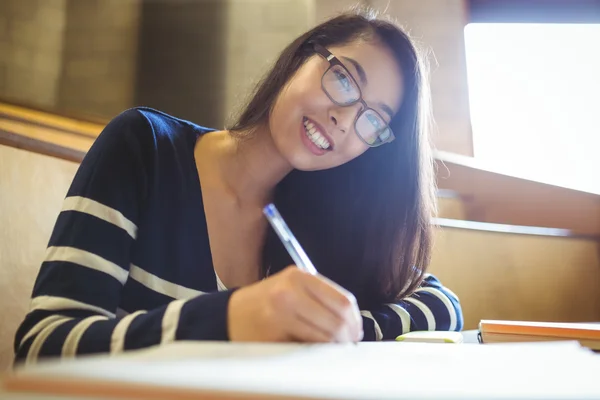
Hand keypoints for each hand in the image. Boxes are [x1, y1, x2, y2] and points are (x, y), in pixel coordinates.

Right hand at [227, 266, 362, 342]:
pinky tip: (316, 350)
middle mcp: (290, 290)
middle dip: (347, 336)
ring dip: (334, 345)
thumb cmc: (266, 303)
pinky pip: (307, 345)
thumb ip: (319, 297)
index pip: (342, 299)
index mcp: (299, 276)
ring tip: (334, 348)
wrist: (230, 314)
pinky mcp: (274, 332)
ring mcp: (281, 311)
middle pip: (336, 319)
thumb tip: (351, 322)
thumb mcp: (291, 288)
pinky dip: (317, 350)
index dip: (354, 319)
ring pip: (325, 335)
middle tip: (348, 344)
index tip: (356, 330)